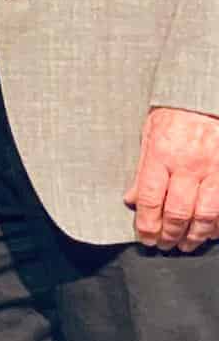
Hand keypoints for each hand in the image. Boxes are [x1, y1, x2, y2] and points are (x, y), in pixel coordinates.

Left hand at [125, 106, 218, 250]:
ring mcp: (214, 170)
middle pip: (177, 212)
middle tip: (163, 245)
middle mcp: (189, 165)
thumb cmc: (176, 113)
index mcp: (162, 154)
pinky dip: (218, 224)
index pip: (150, 199)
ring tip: (185, 244)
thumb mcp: (149, 134)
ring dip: (194, 235)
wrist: (206, 96)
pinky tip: (210, 232)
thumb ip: (141, 169)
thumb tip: (131, 200)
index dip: (147, 224)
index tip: (145, 237)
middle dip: (168, 234)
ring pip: (205, 214)